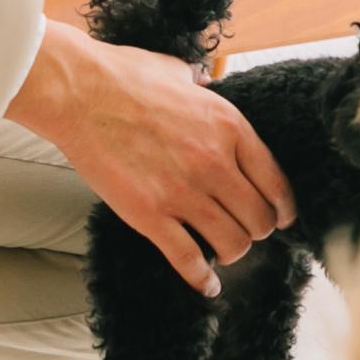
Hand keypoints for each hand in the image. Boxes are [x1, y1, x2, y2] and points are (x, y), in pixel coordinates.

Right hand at [8, 25, 294, 291]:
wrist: (77, 93)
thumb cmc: (123, 78)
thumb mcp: (179, 72)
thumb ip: (200, 84)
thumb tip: (206, 81)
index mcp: (230, 128)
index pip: (277, 183)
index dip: (282, 208)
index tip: (280, 218)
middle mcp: (215, 163)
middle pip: (260, 219)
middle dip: (256, 230)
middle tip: (244, 231)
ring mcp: (184, 192)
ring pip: (233, 244)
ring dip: (232, 253)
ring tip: (223, 252)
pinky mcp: (150, 215)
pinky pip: (189, 259)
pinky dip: (202, 279)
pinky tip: (207, 286)